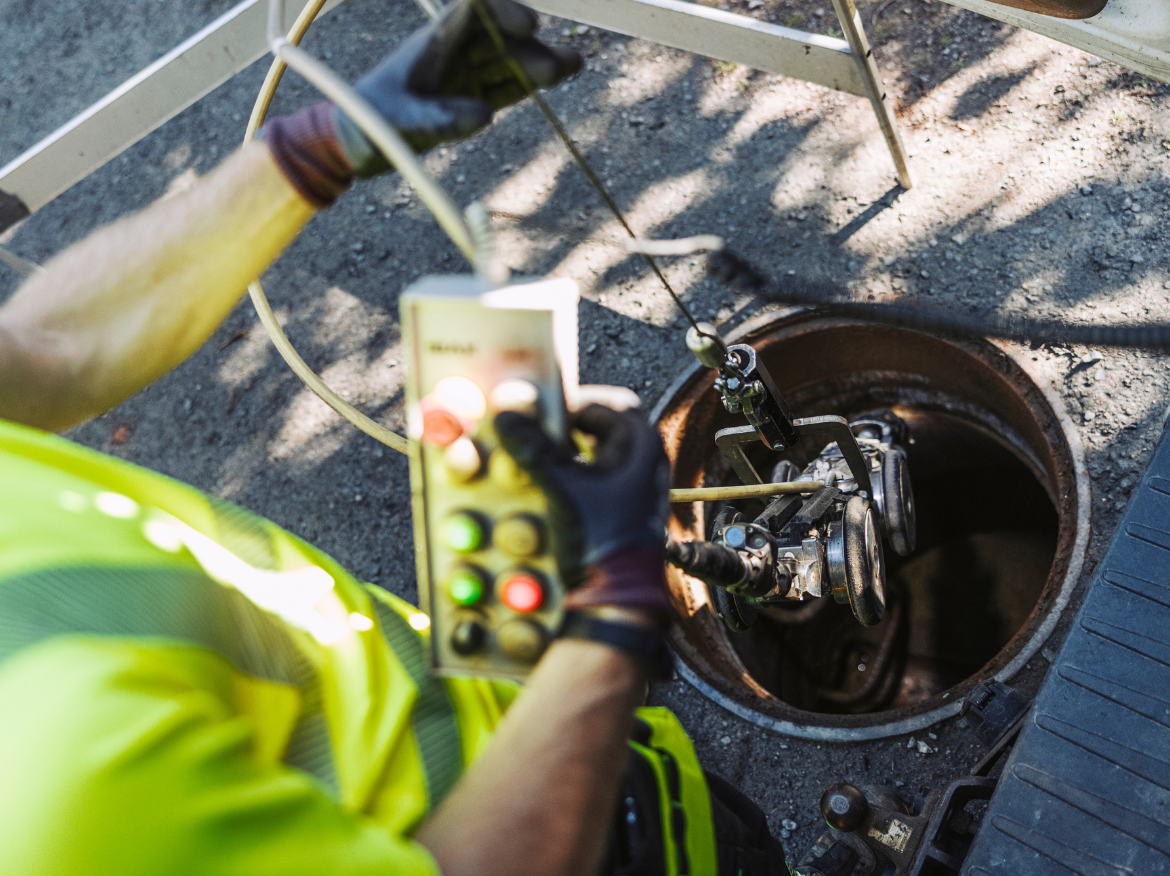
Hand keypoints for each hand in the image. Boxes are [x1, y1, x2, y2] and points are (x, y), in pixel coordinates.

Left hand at [335, 0, 581, 175]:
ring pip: (507, 63)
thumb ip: (440, 117)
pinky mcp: (470, 98)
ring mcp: (464, 76)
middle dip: (530, 48)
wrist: (358, 142)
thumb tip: (487, 115)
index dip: (502, 12)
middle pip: (499, 41)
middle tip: (561, 65)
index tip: (529, 24)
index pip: (473, 13)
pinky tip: (557, 76)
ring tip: (573, 65)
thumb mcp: (402, 122)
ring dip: (538, 64)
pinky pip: (504, 87)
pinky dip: (528, 83)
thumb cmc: (370, 123)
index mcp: (434, 43)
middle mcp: (453, 54)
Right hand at [494, 404, 672, 621]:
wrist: (617, 600)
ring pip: (597, 457)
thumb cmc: (601, 541)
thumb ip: (533, 449)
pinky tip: (548, 491)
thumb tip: (506, 414)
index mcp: (643, 448)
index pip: (611, 403)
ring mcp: (637, 490)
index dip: (576, 402)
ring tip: (535, 462)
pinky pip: (596, 482)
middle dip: (568, 429)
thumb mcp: (561, 488)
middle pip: (603, 430)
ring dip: (567, 454)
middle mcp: (647, 465)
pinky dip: (573, 479)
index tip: (543, 411)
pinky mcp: (624, 513)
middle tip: (536, 434)